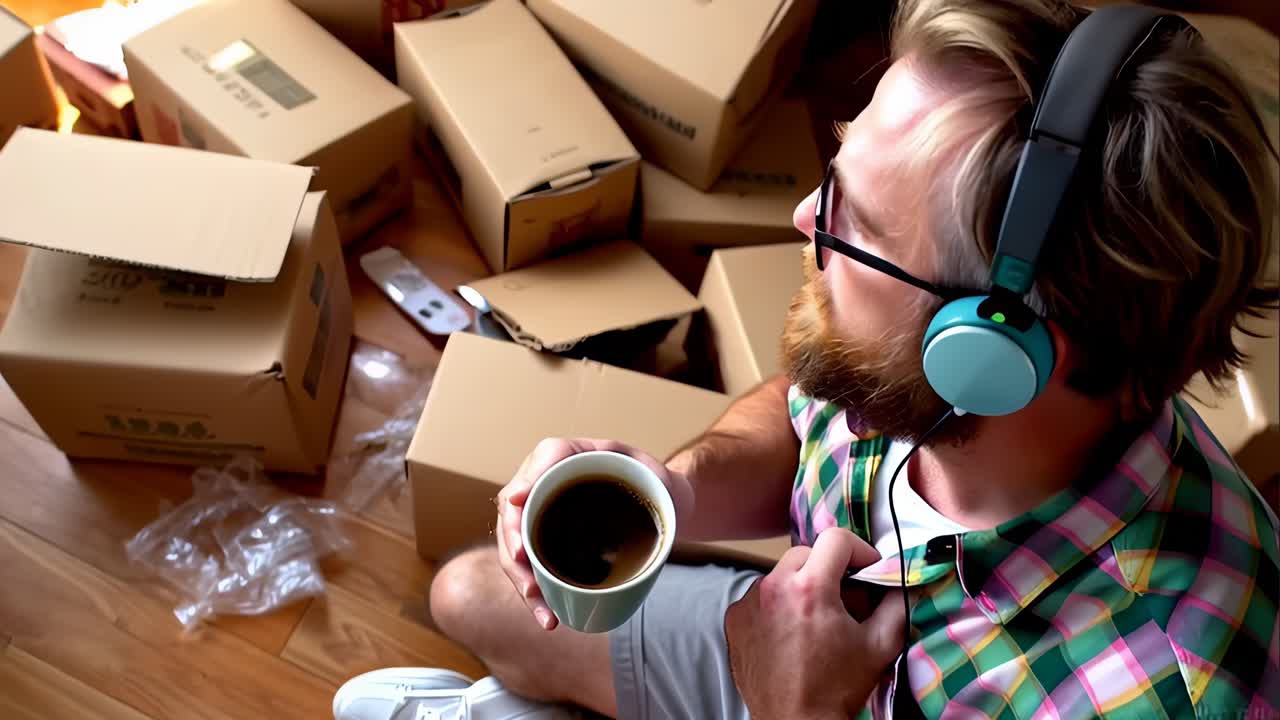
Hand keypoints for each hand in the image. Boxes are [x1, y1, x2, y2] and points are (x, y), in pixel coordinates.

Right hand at [495, 437, 692, 630]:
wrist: (662, 506)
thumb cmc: (657, 485)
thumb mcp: (656, 473)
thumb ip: (650, 475)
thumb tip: (640, 486)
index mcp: (570, 455)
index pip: (541, 462)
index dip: (524, 484)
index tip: (517, 504)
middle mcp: (547, 482)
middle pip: (516, 510)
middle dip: (515, 545)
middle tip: (529, 576)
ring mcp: (542, 513)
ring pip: (517, 544)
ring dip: (521, 578)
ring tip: (540, 606)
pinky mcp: (545, 542)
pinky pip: (530, 565)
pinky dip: (535, 592)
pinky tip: (548, 615)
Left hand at [724, 527, 906, 719]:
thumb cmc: (836, 688)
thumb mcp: (880, 645)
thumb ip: (896, 603)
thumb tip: (901, 579)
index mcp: (810, 589)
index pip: (835, 539)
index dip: (859, 550)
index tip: (866, 570)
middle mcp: (773, 589)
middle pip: (806, 553)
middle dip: (829, 568)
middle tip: (845, 595)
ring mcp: (748, 603)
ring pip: (780, 573)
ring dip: (801, 585)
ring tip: (816, 618)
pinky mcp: (734, 620)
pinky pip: (760, 597)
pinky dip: (777, 605)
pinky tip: (791, 631)